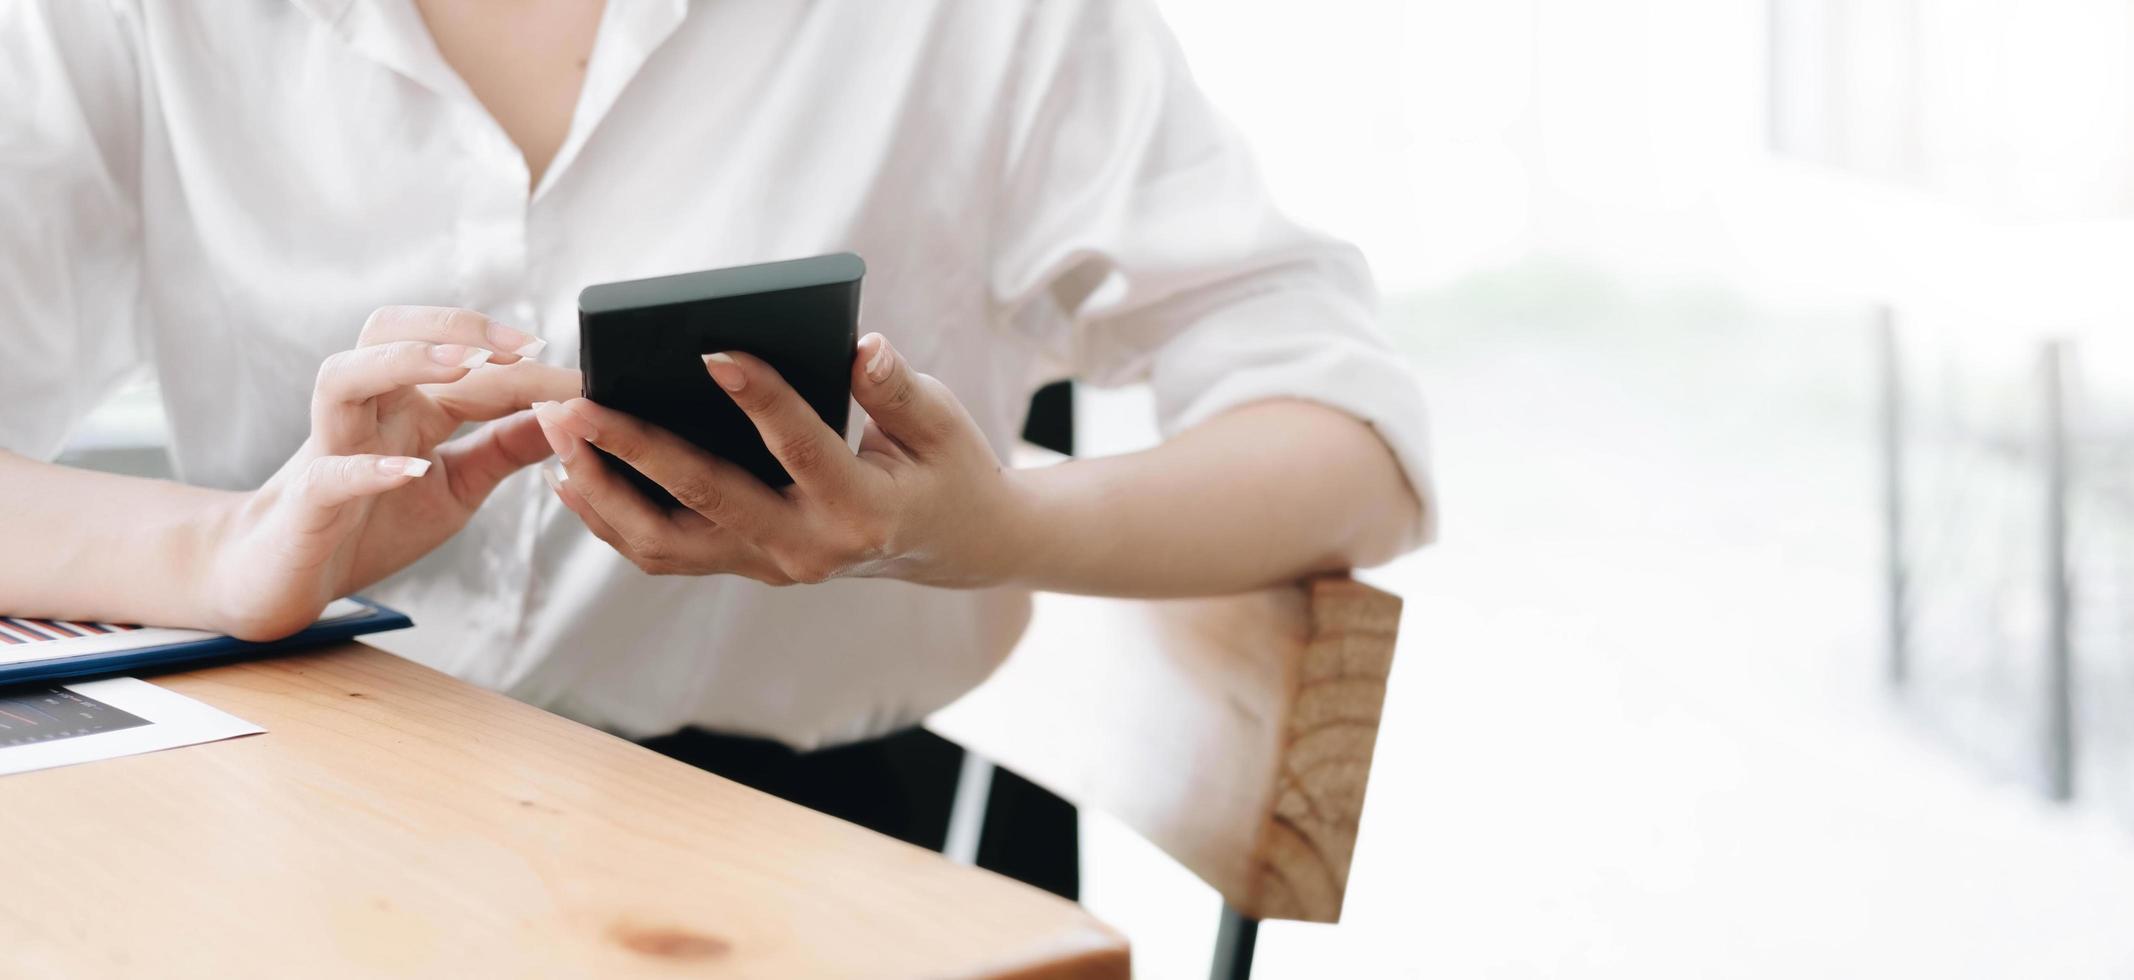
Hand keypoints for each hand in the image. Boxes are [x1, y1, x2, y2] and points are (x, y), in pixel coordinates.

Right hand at [204, 307, 580, 637]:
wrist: (283, 578)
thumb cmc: (370, 523)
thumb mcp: (458, 484)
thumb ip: (506, 448)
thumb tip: (571, 415)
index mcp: (404, 405)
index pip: (464, 364)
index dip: (522, 364)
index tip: (583, 373)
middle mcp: (365, 411)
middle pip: (387, 331)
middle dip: (451, 325)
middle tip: (518, 343)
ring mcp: (329, 449)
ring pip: (343, 377)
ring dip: (402, 364)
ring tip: (462, 368)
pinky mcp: (306, 501)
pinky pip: (328, 474)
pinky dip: (367, 468)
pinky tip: (409, 468)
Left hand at [533, 333, 1028, 586]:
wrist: (951, 542)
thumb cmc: (944, 467)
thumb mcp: (940, 423)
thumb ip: (897, 388)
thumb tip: (861, 347)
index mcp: (863, 511)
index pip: (801, 448)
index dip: (760, 399)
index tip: (712, 350)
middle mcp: (807, 548)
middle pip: (706, 500)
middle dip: (633, 448)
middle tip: (575, 403)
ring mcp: (769, 564)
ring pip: (664, 542)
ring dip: (602, 489)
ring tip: (556, 434)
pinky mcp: (743, 564)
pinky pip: (663, 551)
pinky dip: (611, 516)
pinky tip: (569, 472)